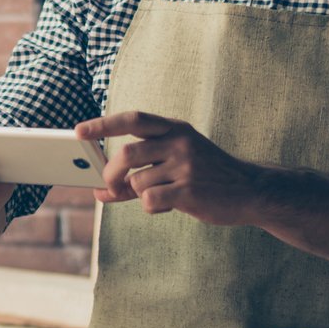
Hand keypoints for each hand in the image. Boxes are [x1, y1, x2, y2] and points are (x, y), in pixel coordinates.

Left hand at [77, 111, 264, 225]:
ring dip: (140, 194)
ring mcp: (185, 166)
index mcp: (175, 129)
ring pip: (138, 183)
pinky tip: (169, 204)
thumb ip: (136, 175)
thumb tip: (97, 190)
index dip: (103, 124)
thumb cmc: (206, 177)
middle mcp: (180, 143)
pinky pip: (150, 201)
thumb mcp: (175, 164)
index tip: (78, 132)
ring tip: (162, 195)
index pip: (132, 120)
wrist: (250, 191)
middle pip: (127, 154)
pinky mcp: (189, 191)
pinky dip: (151, 207)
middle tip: (108, 185)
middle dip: (110, 173)